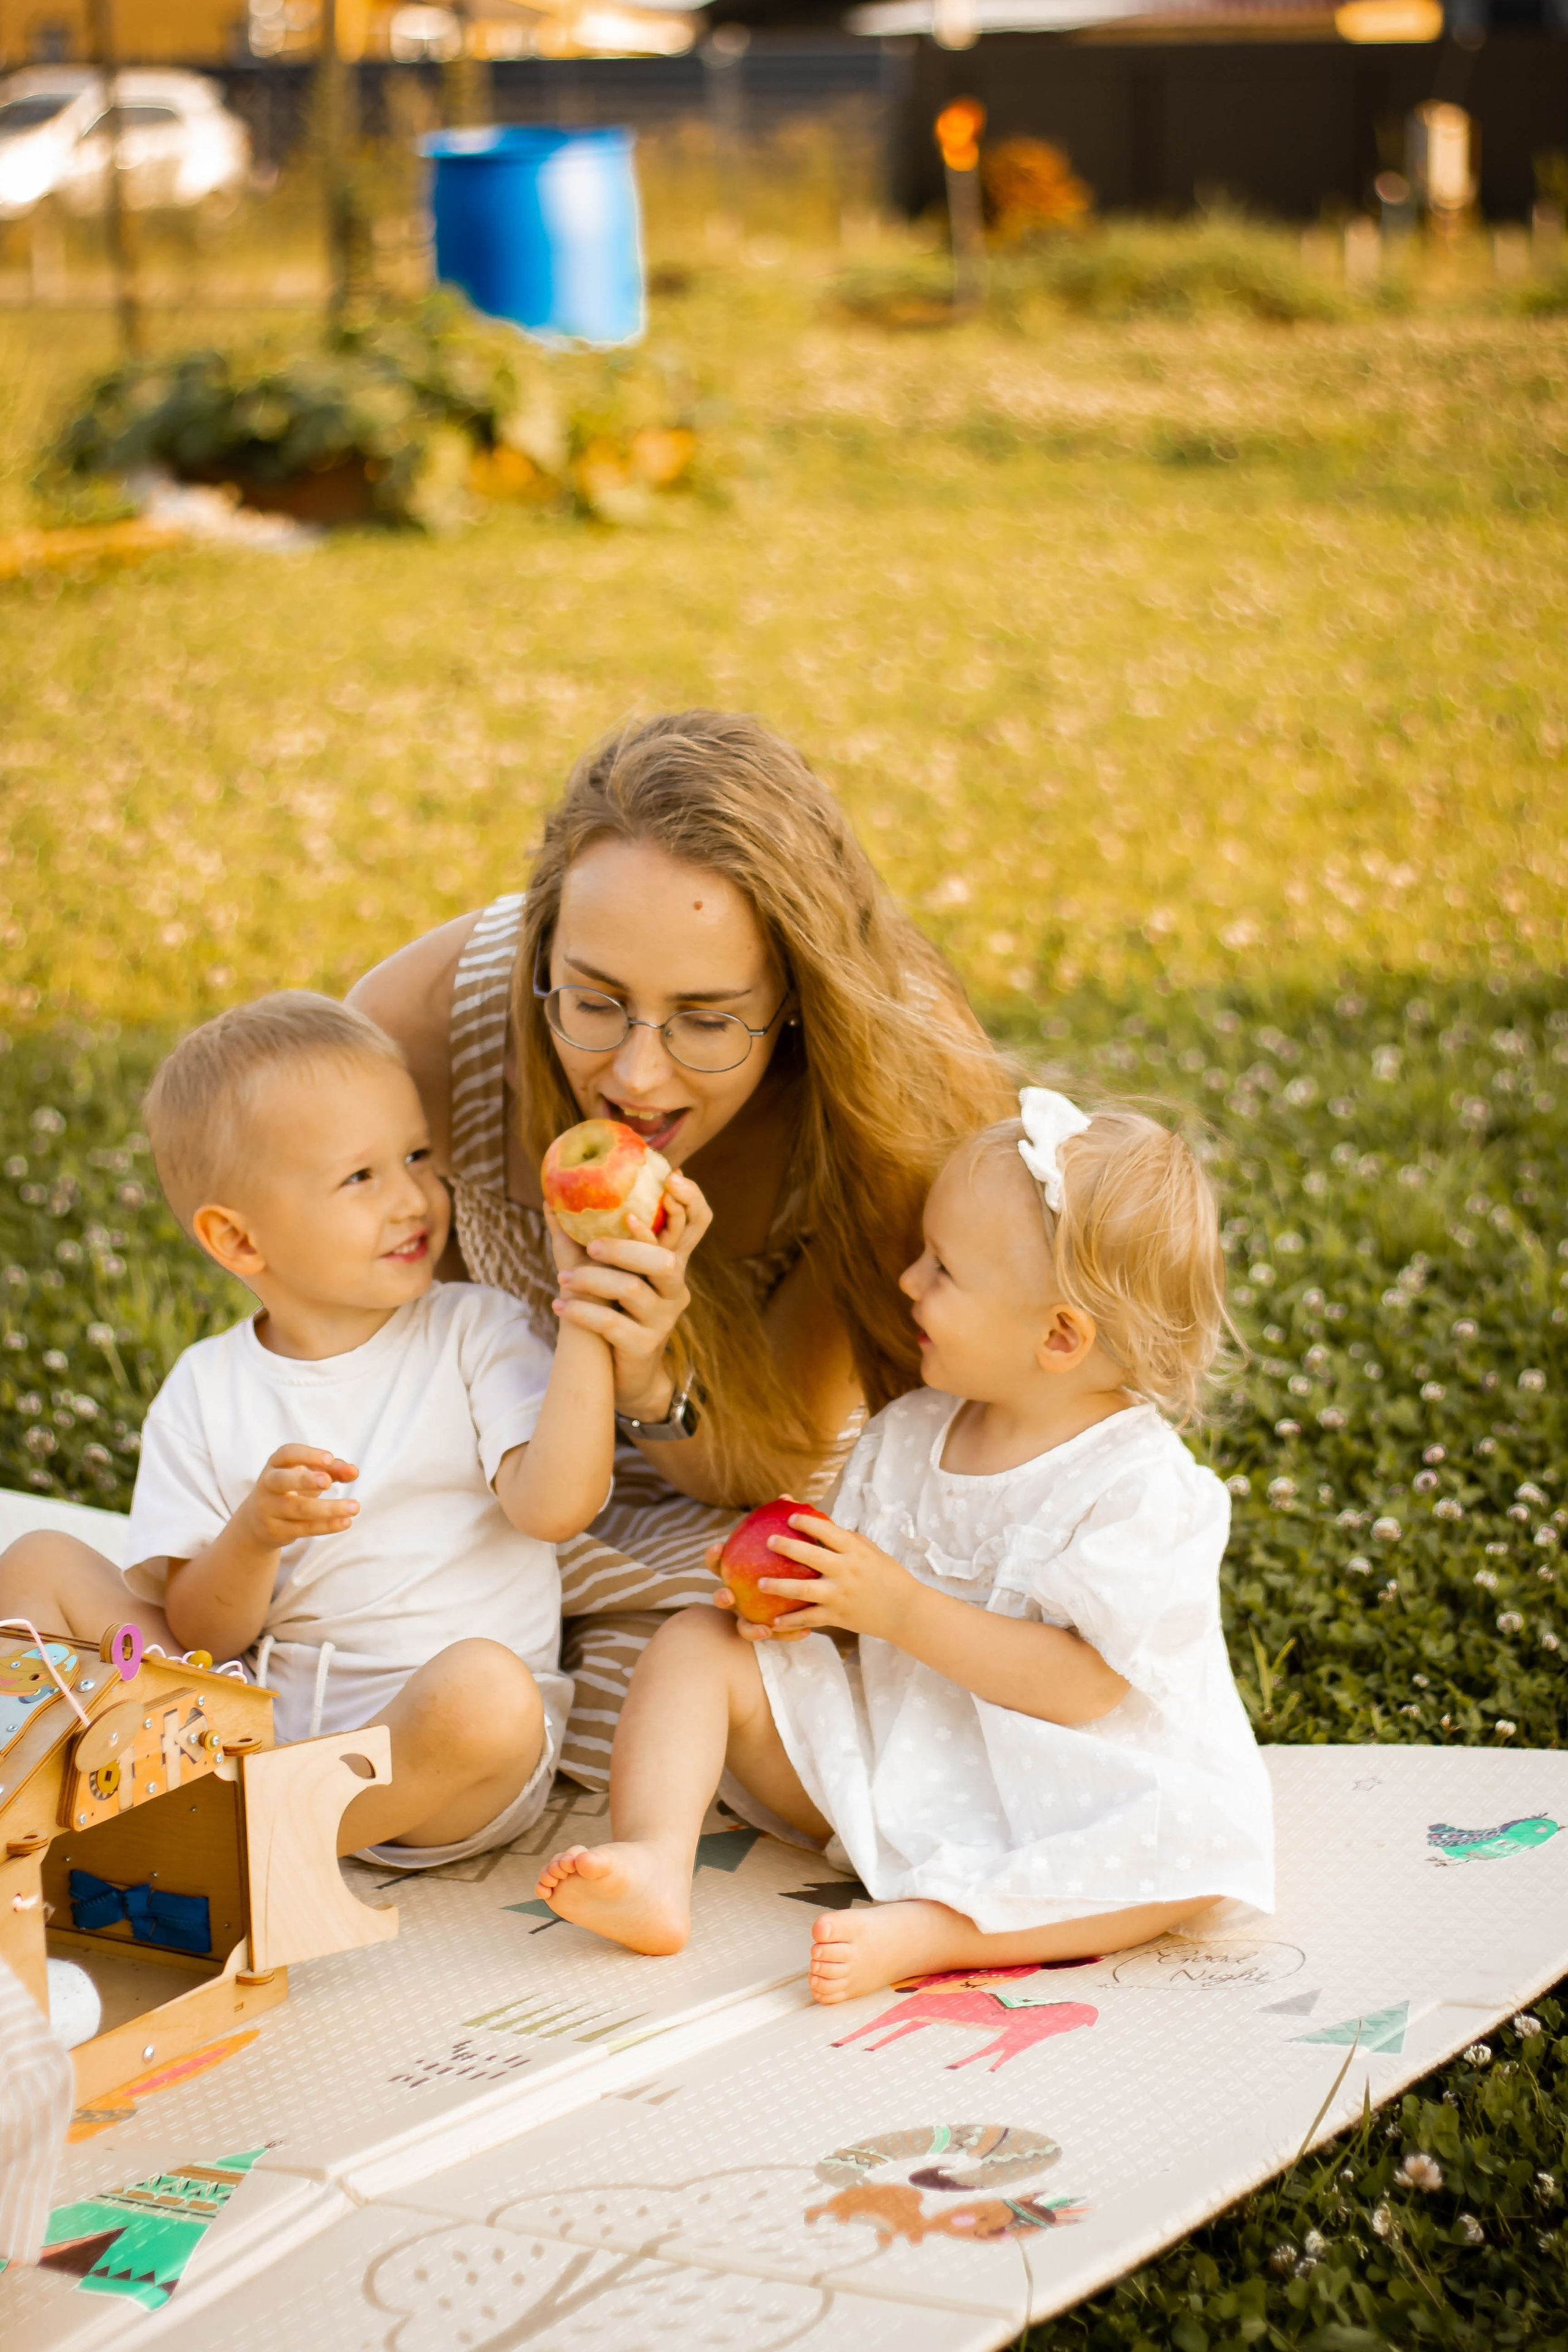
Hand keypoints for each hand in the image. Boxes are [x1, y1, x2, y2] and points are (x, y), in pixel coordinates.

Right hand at [238, 1444, 358, 1550]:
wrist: (257, 1521)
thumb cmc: (290, 1488)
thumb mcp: (307, 1474)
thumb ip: (332, 1469)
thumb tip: (354, 1472)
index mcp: (276, 1464)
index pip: (287, 1454)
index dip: (308, 1455)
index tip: (330, 1459)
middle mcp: (268, 1485)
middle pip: (282, 1481)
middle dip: (305, 1480)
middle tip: (328, 1482)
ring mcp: (269, 1509)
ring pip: (298, 1509)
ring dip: (328, 1509)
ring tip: (355, 1507)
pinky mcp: (276, 1530)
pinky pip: (304, 1528)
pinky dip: (326, 1525)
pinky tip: (345, 1522)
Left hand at [548, 1171, 712, 1420]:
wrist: (626, 1374)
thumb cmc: (614, 1312)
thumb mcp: (606, 1272)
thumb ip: (582, 1238)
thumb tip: (550, 1199)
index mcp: (670, 1264)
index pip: (695, 1226)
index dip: (689, 1202)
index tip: (671, 1178)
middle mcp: (675, 1289)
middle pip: (664, 1260)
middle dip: (626, 1247)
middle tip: (590, 1245)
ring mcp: (662, 1320)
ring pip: (632, 1290)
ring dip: (592, 1280)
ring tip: (562, 1280)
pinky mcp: (643, 1346)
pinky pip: (612, 1324)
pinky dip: (582, 1312)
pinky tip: (559, 1306)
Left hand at [712, 1514, 915, 1642]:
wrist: (906, 1612)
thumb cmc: (891, 1578)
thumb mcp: (875, 1553)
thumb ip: (852, 1541)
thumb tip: (828, 1529)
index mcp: (856, 1552)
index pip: (828, 1532)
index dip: (808, 1522)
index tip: (791, 1516)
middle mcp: (846, 1571)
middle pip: (811, 1556)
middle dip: (787, 1547)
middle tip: (768, 1541)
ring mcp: (840, 1595)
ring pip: (803, 1590)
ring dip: (779, 1586)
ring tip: (760, 1584)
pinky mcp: (838, 1616)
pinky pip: (809, 1618)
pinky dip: (791, 1620)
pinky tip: (774, 1620)